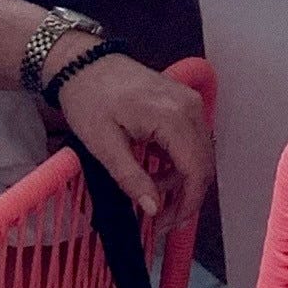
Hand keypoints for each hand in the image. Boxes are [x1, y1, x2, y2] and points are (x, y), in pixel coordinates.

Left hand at [50, 48, 216, 224]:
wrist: (83, 63)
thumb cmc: (89, 100)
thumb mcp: (103, 145)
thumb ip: (131, 178)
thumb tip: (153, 209)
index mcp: (173, 118)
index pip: (196, 170)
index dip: (186, 204)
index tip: (166, 225)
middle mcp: (190, 108)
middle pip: (204, 164)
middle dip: (185, 197)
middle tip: (160, 219)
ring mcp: (189, 102)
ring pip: (200, 154)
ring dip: (181, 180)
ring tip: (151, 193)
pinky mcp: (183, 101)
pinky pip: (192, 140)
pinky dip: (178, 162)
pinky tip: (155, 171)